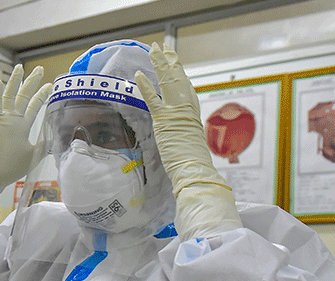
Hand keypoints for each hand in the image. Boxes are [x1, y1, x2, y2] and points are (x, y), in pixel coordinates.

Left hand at [135, 43, 240, 240]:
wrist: (197, 175)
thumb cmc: (194, 171)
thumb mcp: (189, 153)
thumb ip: (183, 145)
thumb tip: (181, 150)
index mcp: (193, 120)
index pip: (188, 92)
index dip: (181, 77)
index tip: (176, 66)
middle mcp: (188, 112)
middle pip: (180, 81)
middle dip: (171, 63)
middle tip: (164, 49)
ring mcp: (177, 115)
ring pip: (169, 82)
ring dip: (161, 64)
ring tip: (154, 49)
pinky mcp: (166, 121)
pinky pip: (154, 99)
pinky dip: (146, 86)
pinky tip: (137, 75)